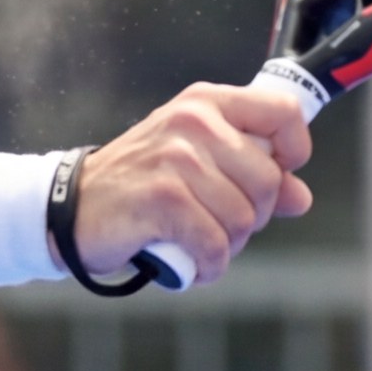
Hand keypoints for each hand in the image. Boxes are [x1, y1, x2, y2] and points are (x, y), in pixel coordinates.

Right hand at [74, 82, 314, 285]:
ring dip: (227, 246)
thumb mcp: (197, 163)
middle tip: (219, 225)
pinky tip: (192, 265)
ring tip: (200, 244)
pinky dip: (208, 266)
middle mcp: (193, 122)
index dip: (293, 150)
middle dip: (252, 218)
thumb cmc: (139, 184)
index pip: (283, 113)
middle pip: (267, 181)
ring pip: (242, 219)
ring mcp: (176, 159)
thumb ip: (253, 174)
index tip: (277, 175)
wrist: (71, 208)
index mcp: (206, 104)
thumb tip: (299, 197)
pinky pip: (214, 245)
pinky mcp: (161, 199)